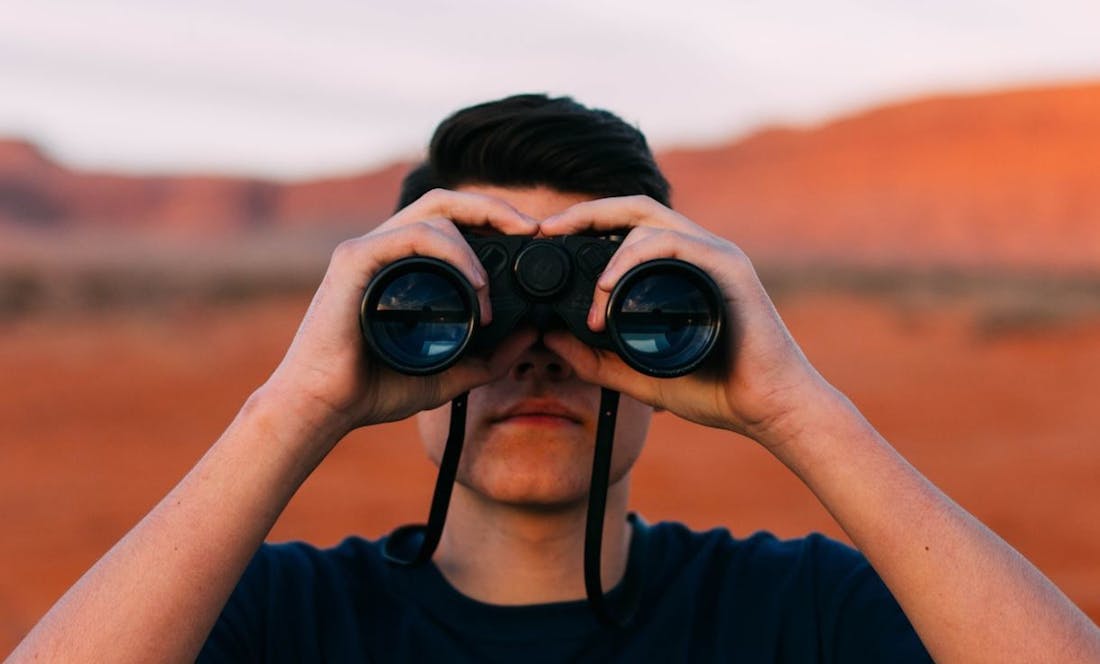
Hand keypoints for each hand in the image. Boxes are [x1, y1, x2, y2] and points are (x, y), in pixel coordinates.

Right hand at [262, 189, 539, 442]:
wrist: (323, 407)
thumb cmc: (372, 388)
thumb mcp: (448, 374)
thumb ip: (489, 358)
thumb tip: (532, 334)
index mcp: (403, 265)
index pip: (451, 221)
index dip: (492, 219)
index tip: (531, 239)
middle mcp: (384, 248)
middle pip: (445, 201)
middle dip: (493, 207)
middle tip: (532, 228)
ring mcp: (367, 249)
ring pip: (434, 214)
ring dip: (474, 245)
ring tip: (489, 290)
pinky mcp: (354, 260)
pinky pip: (412, 236)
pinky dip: (451, 252)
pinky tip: (473, 284)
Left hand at [539, 196, 830, 445]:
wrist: (770, 408)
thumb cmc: (717, 391)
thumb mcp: (638, 376)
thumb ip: (596, 360)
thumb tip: (550, 339)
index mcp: (679, 268)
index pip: (628, 227)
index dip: (586, 223)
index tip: (548, 238)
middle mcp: (698, 251)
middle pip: (634, 208)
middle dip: (586, 212)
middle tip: (548, 229)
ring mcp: (715, 255)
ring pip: (649, 222)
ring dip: (609, 251)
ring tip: (592, 295)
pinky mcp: (728, 267)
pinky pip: (673, 243)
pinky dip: (635, 258)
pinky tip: (610, 287)